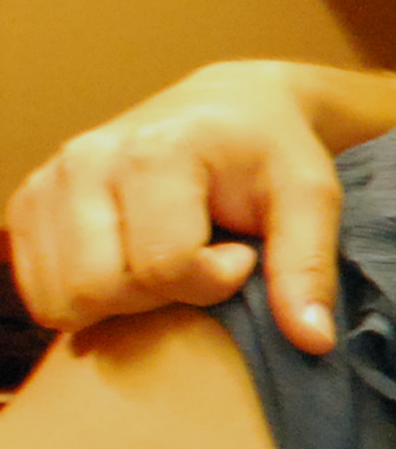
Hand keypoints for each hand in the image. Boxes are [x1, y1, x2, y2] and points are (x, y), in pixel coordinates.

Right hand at [6, 62, 345, 350]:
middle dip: (158, 300)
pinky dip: (87, 298)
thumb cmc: (273, 153)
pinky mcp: (28, 205)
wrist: (228, 105)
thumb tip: (314, 343)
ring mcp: (47, 183)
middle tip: (199, 265)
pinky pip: (39, 293)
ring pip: (60, 300)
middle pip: (98, 289)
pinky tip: (131, 265)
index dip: (212, 282)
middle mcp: (86, 161)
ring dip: (120, 303)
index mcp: (155, 151)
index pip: (163, 267)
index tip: (241, 254)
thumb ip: (308, 267)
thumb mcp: (311, 198)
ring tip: (166, 262)